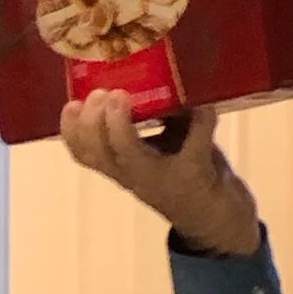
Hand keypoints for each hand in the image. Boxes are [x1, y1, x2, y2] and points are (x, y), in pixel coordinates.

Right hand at [59, 93, 260, 257]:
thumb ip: (152, 117)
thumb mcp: (162, 146)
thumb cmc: (185, 175)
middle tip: (103, 94)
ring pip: (130, 155)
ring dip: (121, 126)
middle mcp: (136, 177)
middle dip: (93, 122)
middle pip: (99, 154)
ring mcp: (164, 179)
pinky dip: (201, 118)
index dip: (71, 130)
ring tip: (124, 96)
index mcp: (123, 168)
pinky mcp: (196, 176)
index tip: (72, 103)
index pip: (84, 154)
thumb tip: (148, 70)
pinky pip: (195, 143)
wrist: (221, 223)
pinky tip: (203, 104)